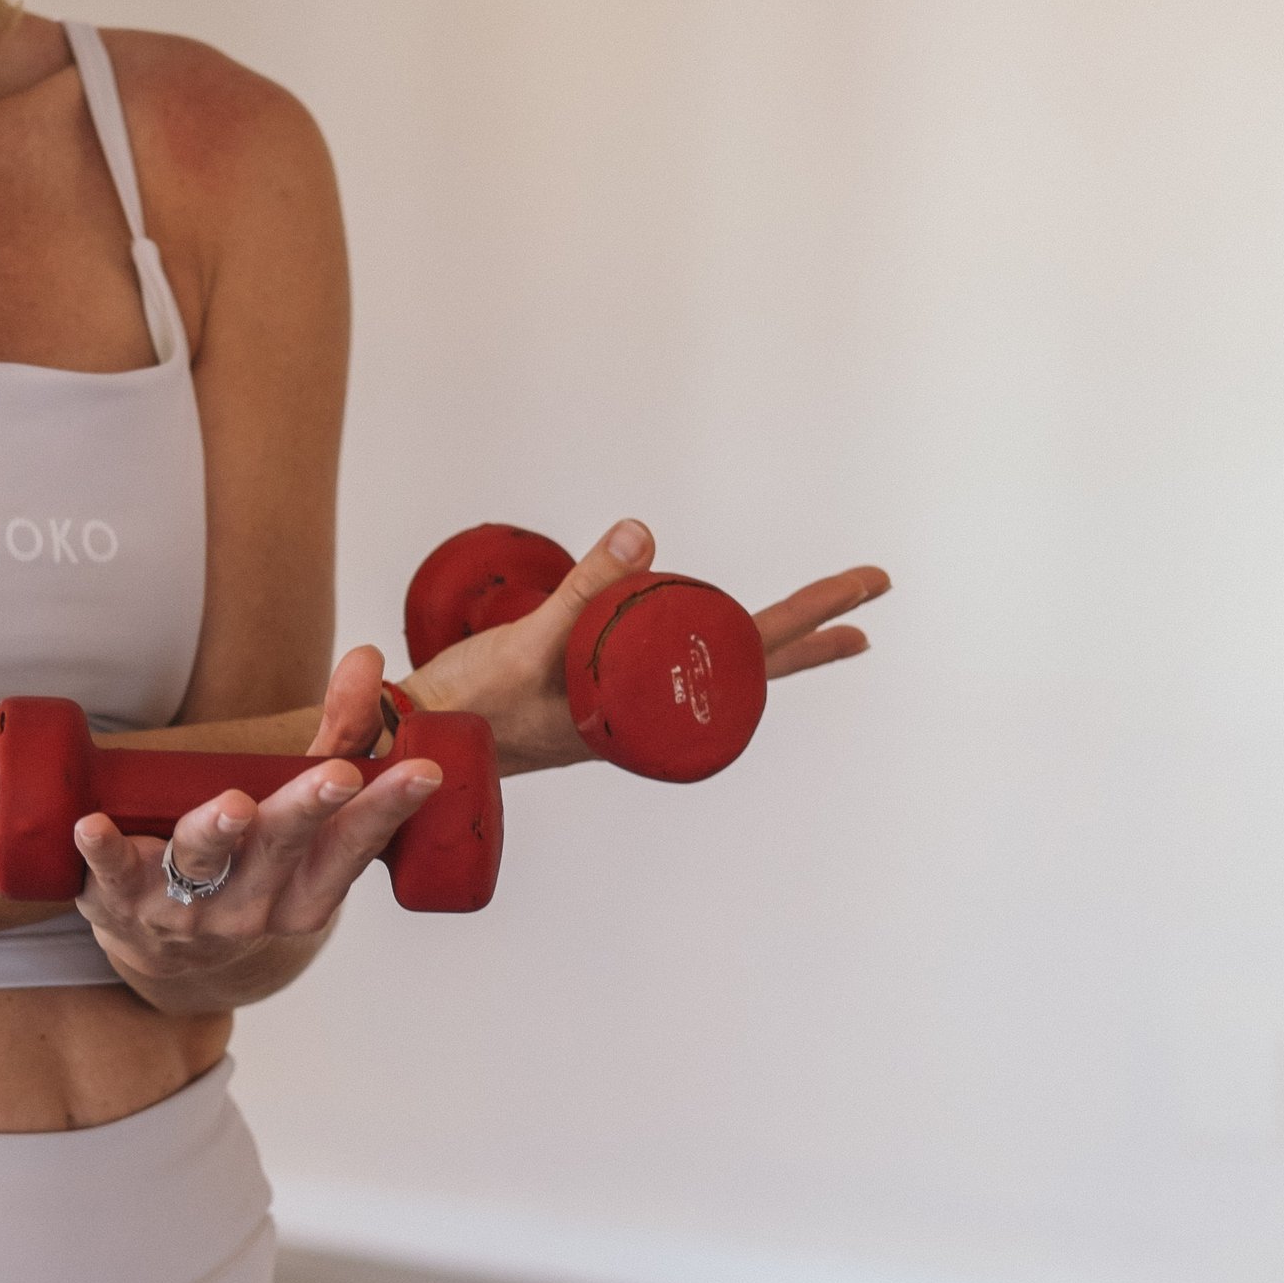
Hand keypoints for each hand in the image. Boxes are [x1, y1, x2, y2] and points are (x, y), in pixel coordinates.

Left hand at [73, 645, 442, 1010]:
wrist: (173, 957)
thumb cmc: (253, 866)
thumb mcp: (301, 812)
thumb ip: (338, 734)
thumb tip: (366, 658)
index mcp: (308, 890)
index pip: (354, 846)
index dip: (387, 807)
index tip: (422, 771)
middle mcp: (253, 907)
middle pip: (283, 851)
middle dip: (309, 810)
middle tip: (338, 775)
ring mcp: (187, 911)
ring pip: (205, 867)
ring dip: (217, 833)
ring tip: (232, 806)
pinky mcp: (121, 899)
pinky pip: (111, 875)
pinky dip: (103, 850)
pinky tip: (92, 825)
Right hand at [401, 519, 889, 771]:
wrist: (412, 746)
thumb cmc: (469, 708)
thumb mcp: (528, 644)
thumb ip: (583, 591)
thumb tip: (643, 535)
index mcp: (651, 707)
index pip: (753, 658)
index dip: (811, 621)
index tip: (867, 604)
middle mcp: (648, 711)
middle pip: (751, 664)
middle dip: (812, 627)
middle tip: (871, 594)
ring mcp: (625, 704)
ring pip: (713, 667)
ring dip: (766, 643)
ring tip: (818, 626)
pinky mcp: (595, 695)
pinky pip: (667, 666)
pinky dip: (700, 646)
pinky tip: (700, 636)